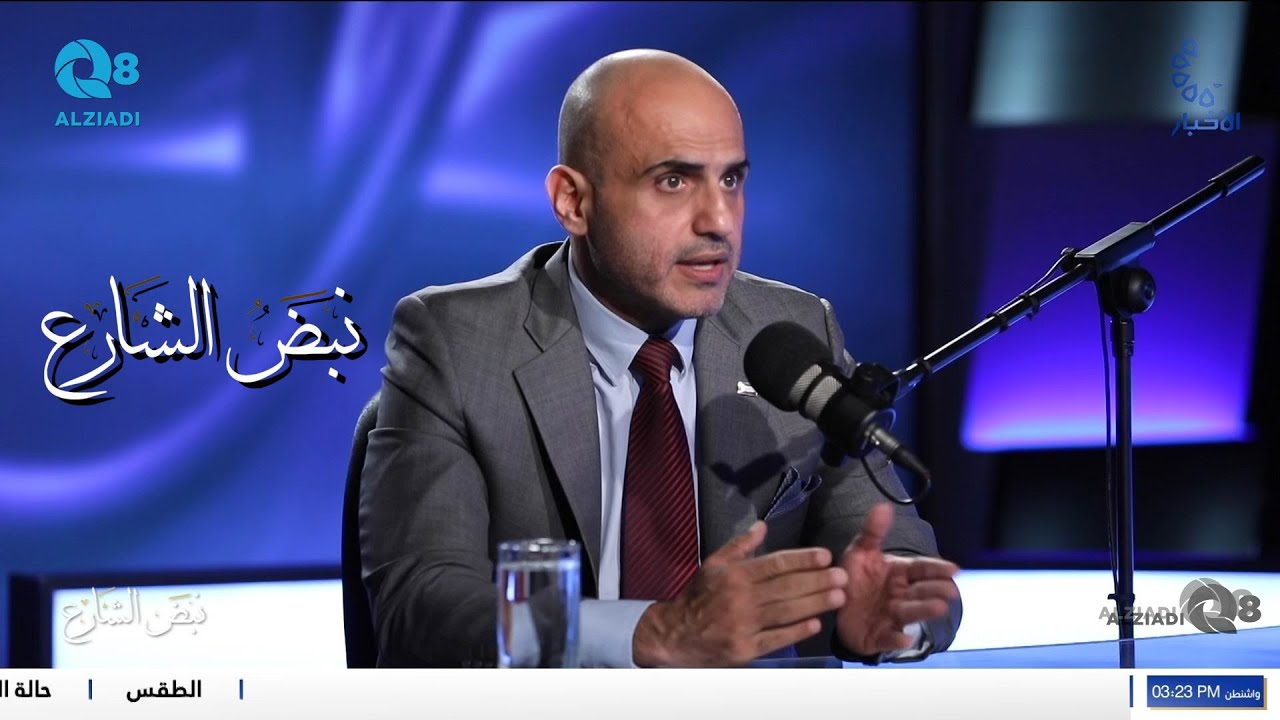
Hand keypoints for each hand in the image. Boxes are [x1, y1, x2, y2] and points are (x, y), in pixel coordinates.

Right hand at [632, 520, 847, 666]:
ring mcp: (743, 625)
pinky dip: (796, 631)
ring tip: (838, 596)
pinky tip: (815, 623)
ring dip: (814, 603)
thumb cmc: (698, 597)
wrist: (676, 634)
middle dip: (817, 581)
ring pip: (785, 612)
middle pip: (786, 587)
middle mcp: (740, 598)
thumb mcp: (713, 564)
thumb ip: (740, 546)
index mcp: (734, 574)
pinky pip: (776, 639)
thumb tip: (762, 526)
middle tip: (842, 576)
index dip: (803, 559)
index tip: (825, 556)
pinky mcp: (745, 649)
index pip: (775, 564)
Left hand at [835, 503, 959, 656]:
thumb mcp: (862, 551)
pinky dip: (897, 639)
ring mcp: (891, 616)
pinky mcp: (879, 635)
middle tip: (950, 590)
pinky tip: (904, 638)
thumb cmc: (858, 577)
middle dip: (935, 591)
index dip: (937, 569)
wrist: (837, 604)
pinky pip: (889, 637)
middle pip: (920, 592)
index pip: (922, 568)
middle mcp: (900, 595)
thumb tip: (884, 506)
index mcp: (900, 573)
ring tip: (939, 608)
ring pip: (910, 613)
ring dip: (924, 611)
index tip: (955, 568)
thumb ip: (874, 531)